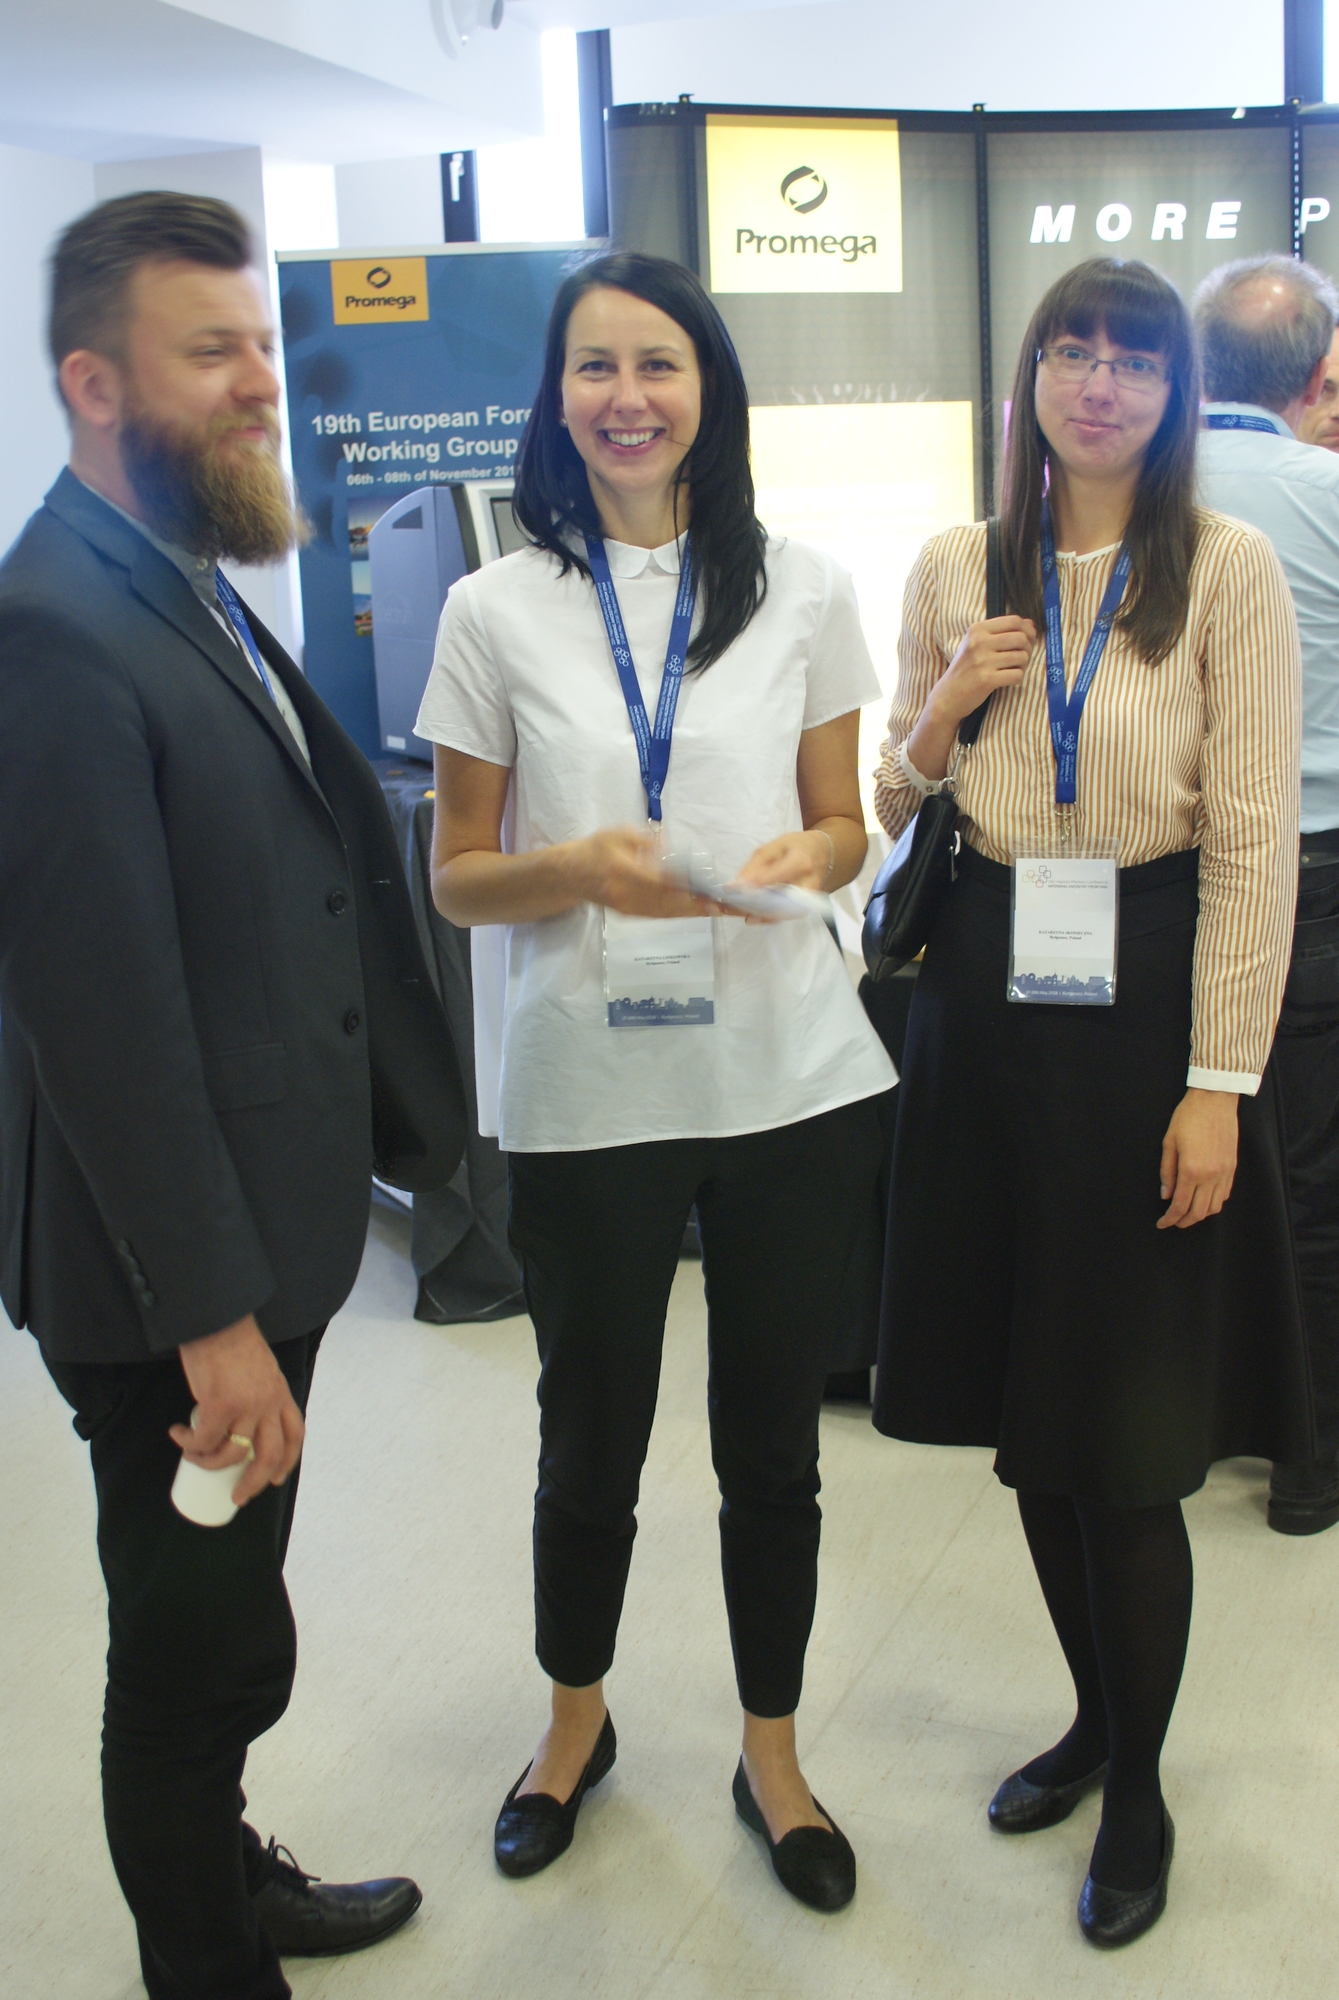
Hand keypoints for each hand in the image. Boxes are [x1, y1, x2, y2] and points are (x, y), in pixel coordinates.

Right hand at [169, 1315, 304, 1507]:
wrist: (216, 1319)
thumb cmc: (232, 1341)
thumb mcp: (260, 1368)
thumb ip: (260, 1391)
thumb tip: (242, 1420)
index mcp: (280, 1393)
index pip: (295, 1434)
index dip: (288, 1461)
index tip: (277, 1478)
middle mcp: (268, 1402)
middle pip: (269, 1455)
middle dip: (255, 1482)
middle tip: (238, 1497)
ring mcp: (246, 1405)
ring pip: (233, 1454)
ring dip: (210, 1464)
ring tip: (194, 1458)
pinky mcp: (220, 1404)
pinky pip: (204, 1440)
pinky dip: (189, 1445)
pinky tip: (179, 1436)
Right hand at [564, 826, 715, 918]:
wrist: (569, 873)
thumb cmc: (595, 848)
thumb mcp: (619, 832)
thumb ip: (646, 840)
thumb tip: (672, 850)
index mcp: (621, 869)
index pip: (659, 881)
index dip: (684, 887)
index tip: (706, 888)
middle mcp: (624, 893)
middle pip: (666, 901)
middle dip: (696, 904)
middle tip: (722, 905)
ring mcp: (626, 907)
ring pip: (664, 912)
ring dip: (692, 912)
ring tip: (717, 910)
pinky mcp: (628, 914)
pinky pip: (657, 915)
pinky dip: (678, 914)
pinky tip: (696, 912)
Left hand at [730, 830, 830, 920]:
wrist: (820, 854)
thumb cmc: (796, 847)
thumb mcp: (774, 846)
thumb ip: (756, 865)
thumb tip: (736, 885)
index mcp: (801, 862)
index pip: (774, 876)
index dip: (753, 884)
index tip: (732, 889)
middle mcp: (808, 884)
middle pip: (778, 901)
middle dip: (752, 905)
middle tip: (730, 906)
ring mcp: (807, 900)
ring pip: (779, 913)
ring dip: (756, 914)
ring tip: (736, 911)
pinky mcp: (804, 908)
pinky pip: (783, 916)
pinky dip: (765, 917)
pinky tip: (751, 915)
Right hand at [929, 615, 1035, 727]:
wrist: (948, 695)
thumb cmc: (965, 668)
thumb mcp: (977, 643)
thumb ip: (1002, 632)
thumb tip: (1030, 623)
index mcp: (977, 629)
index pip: (1014, 621)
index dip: (1028, 630)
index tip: (1028, 639)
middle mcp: (979, 642)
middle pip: (1021, 638)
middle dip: (1028, 648)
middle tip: (1022, 657)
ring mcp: (982, 661)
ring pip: (1022, 657)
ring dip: (1023, 665)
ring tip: (1013, 669)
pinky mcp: (987, 680)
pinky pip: (1017, 675)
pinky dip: (1017, 678)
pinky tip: (1007, 679)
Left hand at [1157, 1088, 1238, 1229]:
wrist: (1214, 1100)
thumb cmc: (1188, 1117)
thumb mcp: (1169, 1143)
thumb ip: (1167, 1172)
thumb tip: (1165, 1195)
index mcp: (1191, 1170)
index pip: (1180, 1205)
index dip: (1170, 1219)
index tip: (1162, 1223)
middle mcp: (1211, 1176)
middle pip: (1199, 1212)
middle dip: (1184, 1222)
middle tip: (1172, 1222)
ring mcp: (1224, 1173)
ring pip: (1214, 1207)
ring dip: (1200, 1215)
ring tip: (1187, 1213)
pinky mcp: (1232, 1168)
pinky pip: (1224, 1194)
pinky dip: (1214, 1203)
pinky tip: (1203, 1199)